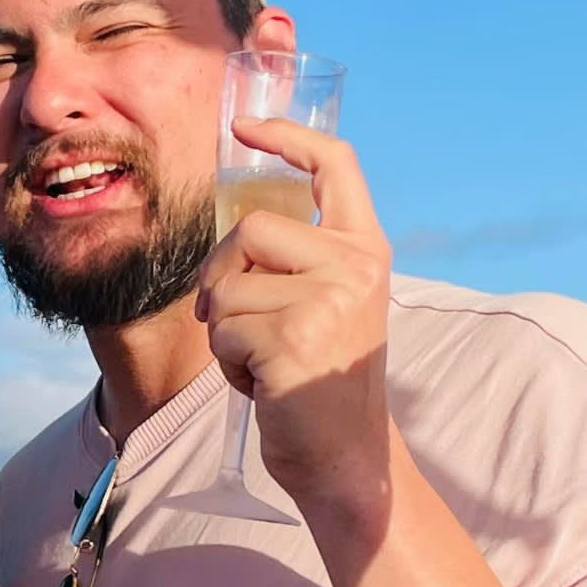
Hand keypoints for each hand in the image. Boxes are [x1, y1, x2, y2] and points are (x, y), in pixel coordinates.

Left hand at [197, 118, 395, 512]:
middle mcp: (355, 265)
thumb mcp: (328, 304)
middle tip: (234, 320)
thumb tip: (233, 226)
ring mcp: (327, 300)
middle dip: (220, 276)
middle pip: (249, 230)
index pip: (335, 165)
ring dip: (227, 332)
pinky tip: (263, 384)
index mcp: (366, 249)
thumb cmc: (322, 381)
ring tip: (265, 362)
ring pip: (228, 288)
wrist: (345, 457)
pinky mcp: (293, 338)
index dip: (287, 136)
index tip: (247, 128)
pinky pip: (224, 332)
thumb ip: (298, 260)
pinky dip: (229, 364)